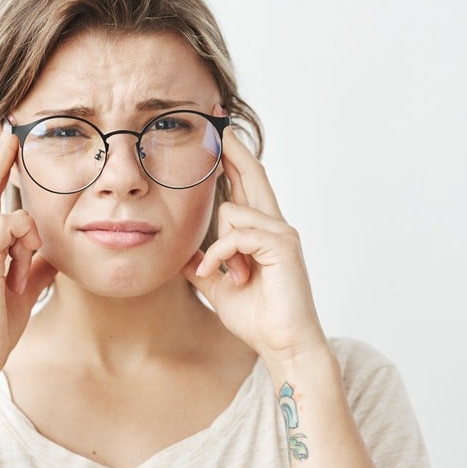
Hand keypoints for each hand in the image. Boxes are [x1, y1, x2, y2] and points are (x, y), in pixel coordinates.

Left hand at [182, 129, 326, 362]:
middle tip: (218, 122)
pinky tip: (223, 277)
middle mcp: (275, 225)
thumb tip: (183, 252)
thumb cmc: (256, 316)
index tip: (220, 134)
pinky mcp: (282, 246)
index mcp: (260, 231)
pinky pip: (237, 235)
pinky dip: (221, 256)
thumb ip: (203, 262)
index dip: (233, 159)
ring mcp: (281, 233)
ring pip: (233, 211)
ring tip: (225, 277)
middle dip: (233, 149)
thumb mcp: (216, 284)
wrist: (282, 345)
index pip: (245, 185)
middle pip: (252, 174)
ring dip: (219, 248)